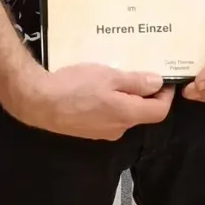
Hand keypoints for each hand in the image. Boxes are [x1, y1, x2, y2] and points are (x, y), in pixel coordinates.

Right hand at [10, 64, 173, 140]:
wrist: (38, 102)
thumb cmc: (74, 86)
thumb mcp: (108, 76)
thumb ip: (136, 82)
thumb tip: (158, 83)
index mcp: (127, 115)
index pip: (160, 112)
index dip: (166, 95)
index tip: (163, 78)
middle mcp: (119, 129)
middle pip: (142, 113)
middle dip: (144, 94)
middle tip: (138, 72)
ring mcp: (102, 133)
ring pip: (123, 114)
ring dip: (125, 98)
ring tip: (114, 77)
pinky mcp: (88, 131)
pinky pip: (107, 117)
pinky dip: (109, 103)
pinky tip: (96, 89)